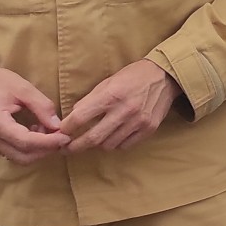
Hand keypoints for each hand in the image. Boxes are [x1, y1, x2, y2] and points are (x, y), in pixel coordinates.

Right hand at [0, 59, 70, 164]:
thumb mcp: (23, 88)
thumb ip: (41, 106)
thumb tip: (58, 125)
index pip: (26, 142)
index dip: (48, 143)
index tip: (65, 137)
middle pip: (23, 156)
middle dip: (45, 150)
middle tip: (60, 136)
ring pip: (18, 157)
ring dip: (37, 150)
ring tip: (48, 131)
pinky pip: (12, 152)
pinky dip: (28, 148)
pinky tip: (36, 131)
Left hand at [57, 58, 181, 153]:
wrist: (165, 76)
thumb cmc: (132, 76)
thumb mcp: (108, 82)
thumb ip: (90, 100)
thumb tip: (72, 117)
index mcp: (111, 95)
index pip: (80, 118)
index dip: (66, 128)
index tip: (60, 133)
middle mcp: (124, 110)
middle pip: (92, 138)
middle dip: (75, 146)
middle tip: (66, 149)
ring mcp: (138, 122)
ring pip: (108, 145)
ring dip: (97, 144)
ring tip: (94, 138)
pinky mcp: (148, 129)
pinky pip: (124, 145)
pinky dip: (115, 144)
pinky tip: (113, 136)